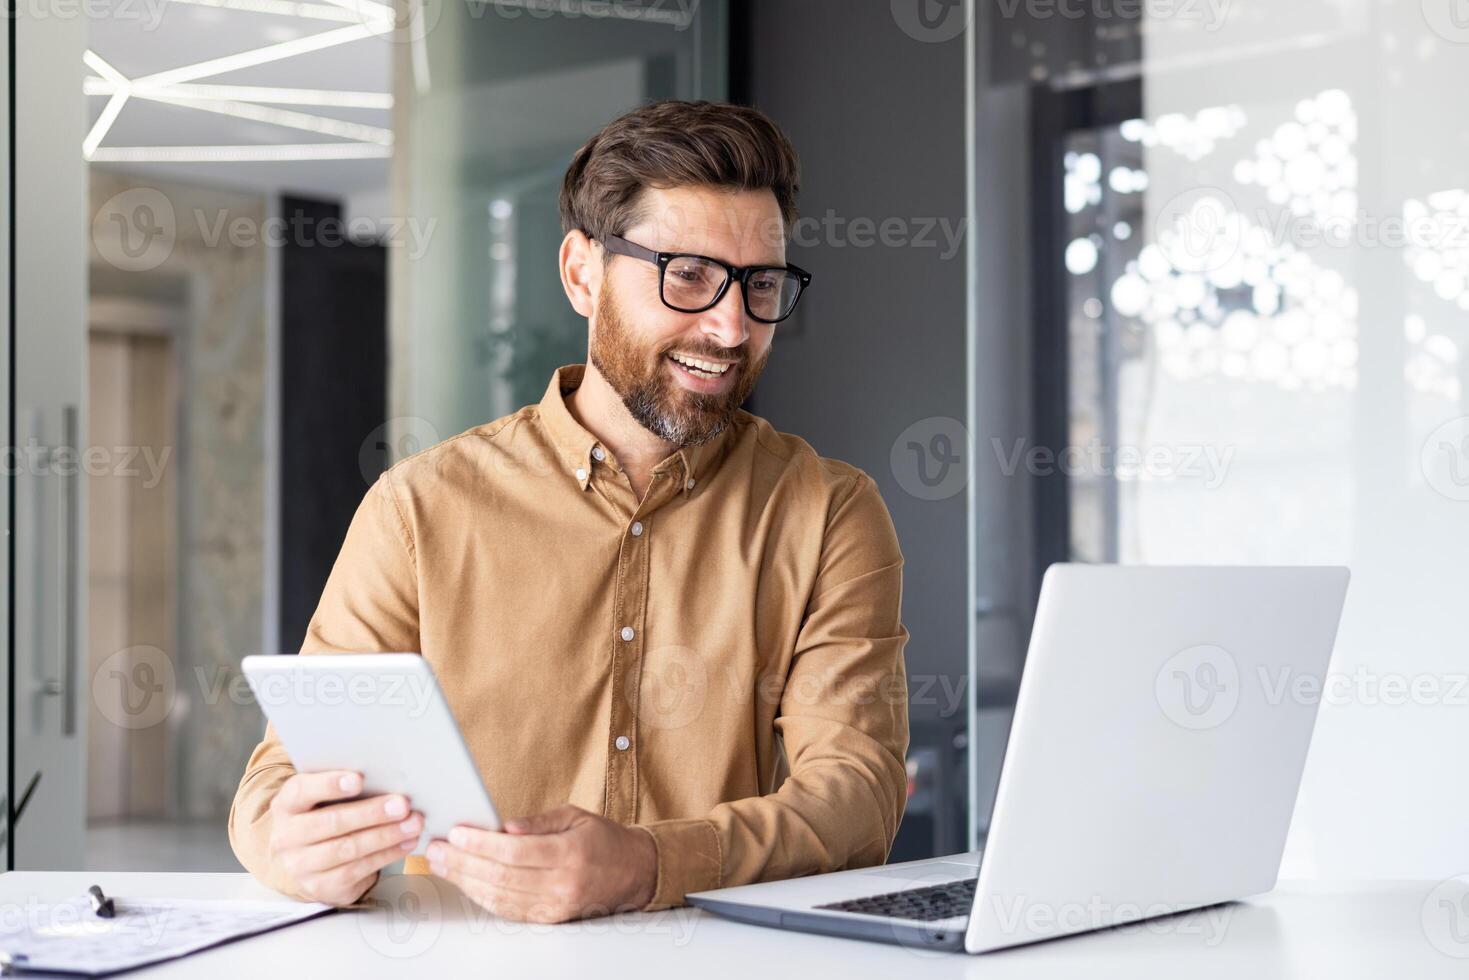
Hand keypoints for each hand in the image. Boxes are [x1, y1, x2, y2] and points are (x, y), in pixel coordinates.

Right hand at [267, 770, 423, 905]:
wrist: (303, 859)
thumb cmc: (322, 816)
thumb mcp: (321, 799)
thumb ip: (343, 787)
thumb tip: (387, 776)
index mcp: (286, 806)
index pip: (301, 791)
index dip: (329, 784)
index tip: (359, 779)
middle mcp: (287, 837)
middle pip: (331, 822)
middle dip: (371, 813)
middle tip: (402, 804)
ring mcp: (301, 865)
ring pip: (347, 849)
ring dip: (385, 836)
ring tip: (413, 824)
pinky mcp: (320, 886)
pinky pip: (357, 870)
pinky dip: (386, 855)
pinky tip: (405, 843)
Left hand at [426, 804, 656, 922]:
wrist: (633, 873)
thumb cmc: (603, 840)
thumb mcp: (575, 816)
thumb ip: (538, 822)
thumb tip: (503, 826)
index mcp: (570, 854)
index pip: (516, 851)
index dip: (482, 844)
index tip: (456, 833)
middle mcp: (562, 885)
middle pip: (502, 876)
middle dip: (462, 863)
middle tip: (435, 850)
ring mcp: (555, 906)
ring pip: (500, 897)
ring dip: (465, 881)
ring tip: (442, 865)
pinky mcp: (550, 919)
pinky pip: (509, 911)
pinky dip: (482, 897)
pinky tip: (465, 883)